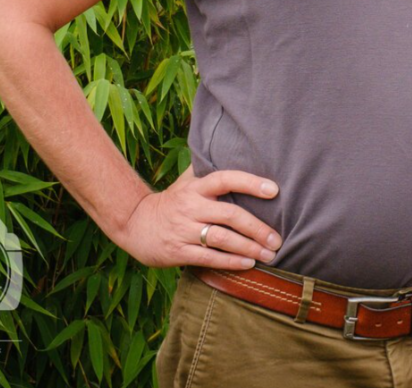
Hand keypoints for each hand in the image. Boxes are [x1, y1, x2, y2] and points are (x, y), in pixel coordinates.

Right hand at [112, 165, 283, 269]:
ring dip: (248, 247)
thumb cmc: (172, 202)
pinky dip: (230, 261)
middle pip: (229, 214)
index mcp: (196, 188)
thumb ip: (208, 171)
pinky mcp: (178, 252)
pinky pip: (208, 258)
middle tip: (277, 239)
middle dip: (257, 227)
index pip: (225, 179)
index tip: (274, 190)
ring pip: (221, 238)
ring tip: (269, 254)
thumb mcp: (186, 182)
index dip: (250, 182)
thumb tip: (235, 149)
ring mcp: (183, 230)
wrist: (134, 225)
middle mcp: (191, 207)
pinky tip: (248, 263)